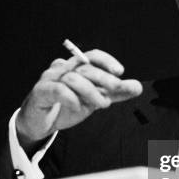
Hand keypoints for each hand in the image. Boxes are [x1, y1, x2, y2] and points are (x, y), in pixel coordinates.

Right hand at [15, 49, 142, 151]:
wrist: (40, 123)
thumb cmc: (67, 106)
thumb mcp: (95, 99)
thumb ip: (115, 93)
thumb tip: (137, 86)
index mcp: (76, 67)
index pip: (92, 56)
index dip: (107, 61)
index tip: (120, 72)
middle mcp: (63, 68)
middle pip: (85, 67)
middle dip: (104, 78)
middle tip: (116, 89)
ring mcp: (50, 79)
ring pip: (73, 78)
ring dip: (91, 92)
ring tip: (102, 104)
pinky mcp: (41, 92)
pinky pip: (58, 90)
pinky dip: (71, 98)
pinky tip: (78, 107)